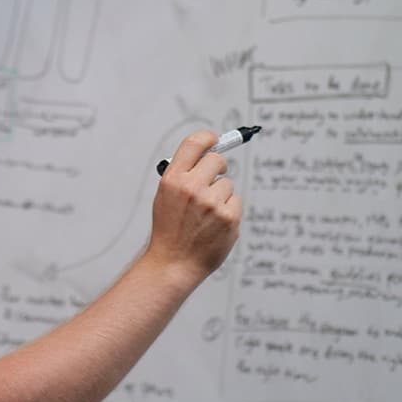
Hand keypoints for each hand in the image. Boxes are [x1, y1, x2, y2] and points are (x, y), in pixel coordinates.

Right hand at [144, 130, 242, 290]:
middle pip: (217, 160)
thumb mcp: (165, 197)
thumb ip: (183, 175)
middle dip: (218, 168)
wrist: (173, 263)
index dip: (207, 138)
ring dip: (221, 196)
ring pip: (228, 184)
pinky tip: (215, 225)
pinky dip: (229, 211)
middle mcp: (192, 187)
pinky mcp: (229, 217)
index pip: (194, 144)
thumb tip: (206, 155)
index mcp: (172, 179)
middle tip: (212, 180)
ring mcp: (212, 203)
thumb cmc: (169, 230)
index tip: (214, 139)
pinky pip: (236, 202)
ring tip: (206, 215)